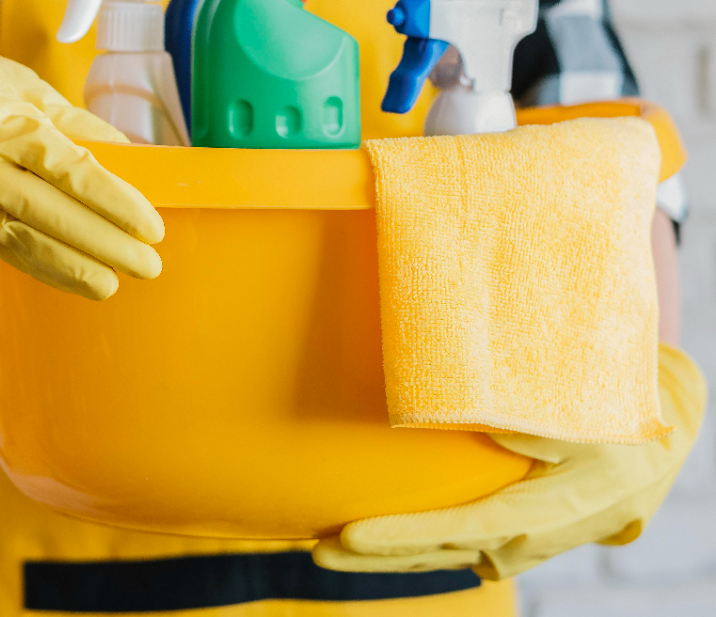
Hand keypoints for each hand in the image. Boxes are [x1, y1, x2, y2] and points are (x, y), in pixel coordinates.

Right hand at [0, 20, 163, 298]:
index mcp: (12, 125)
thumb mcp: (20, 84)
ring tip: (112, 286)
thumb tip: (127, 152)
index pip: (77, 172)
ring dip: (74, 269)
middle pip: (58, 215)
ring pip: (28, 243)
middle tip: (148, 266)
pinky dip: (41, 267)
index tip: (152, 227)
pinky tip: (71, 278)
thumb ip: (75, 120)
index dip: (118, 204)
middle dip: (108, 245)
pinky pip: (3, 249)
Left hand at [313, 344, 705, 579]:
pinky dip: (414, 546)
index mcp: (539, 514)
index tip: (349, 534)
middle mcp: (523, 541)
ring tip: (329, 548)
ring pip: (441, 555)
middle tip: (315, 550)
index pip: (455, 530)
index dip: (400, 536)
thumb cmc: (619, 427)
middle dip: (374, 555)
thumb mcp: (587, 421)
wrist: (658, 447)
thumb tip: (477, 416)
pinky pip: (454, 546)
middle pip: (436, 553)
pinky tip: (375, 541)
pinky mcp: (512, 536)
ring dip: (388, 554)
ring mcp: (517, 545)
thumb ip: (533, 425)